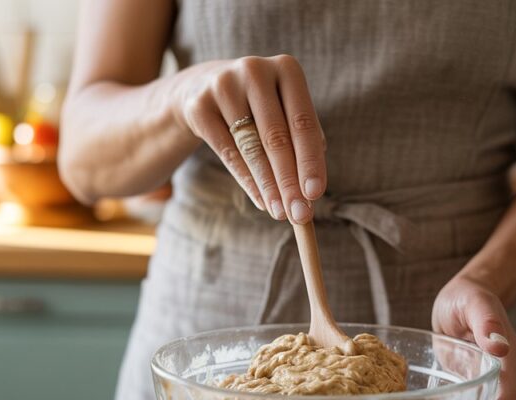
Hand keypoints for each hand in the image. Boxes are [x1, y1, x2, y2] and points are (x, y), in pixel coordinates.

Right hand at [173, 55, 326, 222]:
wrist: (204, 88)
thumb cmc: (260, 107)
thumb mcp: (286, 112)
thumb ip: (304, 142)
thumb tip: (312, 189)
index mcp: (286, 68)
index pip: (302, 122)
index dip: (310, 160)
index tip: (316, 194)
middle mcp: (255, 71)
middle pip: (276, 137)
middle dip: (290, 181)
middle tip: (300, 214)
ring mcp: (223, 85)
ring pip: (251, 147)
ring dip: (268, 186)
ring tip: (281, 213)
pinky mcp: (199, 105)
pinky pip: (228, 152)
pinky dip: (246, 181)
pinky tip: (261, 201)